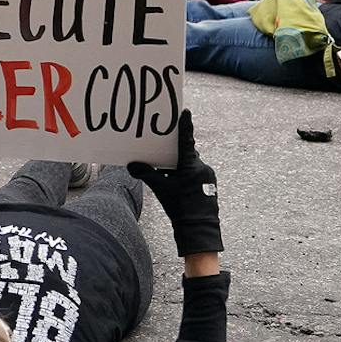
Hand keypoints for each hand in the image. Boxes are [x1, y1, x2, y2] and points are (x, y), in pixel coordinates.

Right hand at [127, 111, 220, 256]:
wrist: (199, 228)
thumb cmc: (181, 207)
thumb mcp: (162, 189)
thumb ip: (147, 175)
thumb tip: (131, 166)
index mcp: (191, 165)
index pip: (187, 140)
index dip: (185, 125)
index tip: (186, 112)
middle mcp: (202, 167)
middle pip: (187, 154)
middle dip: (176, 154)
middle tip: (164, 153)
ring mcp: (207, 176)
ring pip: (191, 165)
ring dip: (181, 167)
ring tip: (169, 175)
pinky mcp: (209, 185)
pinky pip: (196, 174)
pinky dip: (186, 175)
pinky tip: (177, 185)